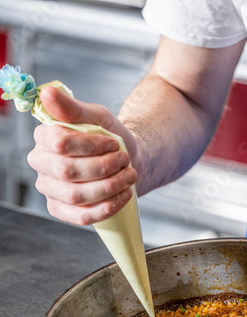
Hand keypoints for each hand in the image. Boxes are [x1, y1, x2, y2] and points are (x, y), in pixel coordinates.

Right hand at [27, 86, 138, 224]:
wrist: (125, 162)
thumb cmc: (109, 139)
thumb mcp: (96, 117)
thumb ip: (72, 108)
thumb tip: (47, 93)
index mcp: (44, 138)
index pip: (60, 143)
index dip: (91, 146)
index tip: (114, 144)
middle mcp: (41, 164)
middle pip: (68, 171)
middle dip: (104, 168)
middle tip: (125, 161)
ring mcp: (50, 190)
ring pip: (76, 195)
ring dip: (109, 187)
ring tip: (129, 177)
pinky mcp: (62, 210)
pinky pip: (80, 216)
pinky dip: (106, 208)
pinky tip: (123, 196)